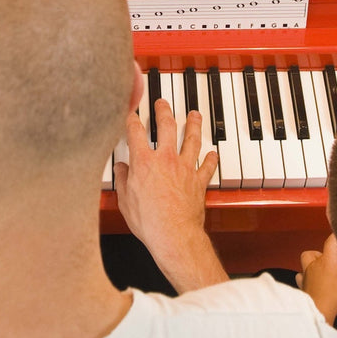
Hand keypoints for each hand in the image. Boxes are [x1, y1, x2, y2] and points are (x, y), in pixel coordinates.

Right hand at [114, 98, 225, 291]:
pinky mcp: (198, 181)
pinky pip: (207, 166)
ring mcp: (185, 168)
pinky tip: (214, 153)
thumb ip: (124, 181)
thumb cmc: (148, 220)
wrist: (173, 234)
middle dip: (164, 111)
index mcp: (144, 162)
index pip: (135, 132)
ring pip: (192, 140)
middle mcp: (166, 159)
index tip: (131, 113)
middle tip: (162, 103)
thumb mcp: (125, 200)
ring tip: (194, 115)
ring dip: (193, 125)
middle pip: (166, 126)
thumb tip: (122, 170)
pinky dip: (211, 159)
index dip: (131, 120)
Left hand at [297, 233, 336, 325]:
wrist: (317, 311)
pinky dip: (308, 275)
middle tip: (336, 260)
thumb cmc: (332, 296)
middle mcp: (313, 265)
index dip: (336, 238)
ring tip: (325, 270)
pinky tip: (314, 279)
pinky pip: (302, 274)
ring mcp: (306, 274)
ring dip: (316, 263)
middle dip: (326, 254)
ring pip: (307, 261)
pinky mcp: (303, 284)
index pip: (330, 242)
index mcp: (326, 260)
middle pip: (317, 252)